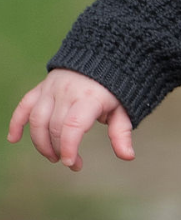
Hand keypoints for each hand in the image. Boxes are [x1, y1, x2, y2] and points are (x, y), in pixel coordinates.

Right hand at [7, 70, 133, 171]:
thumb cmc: (115, 88)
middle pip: (54, 126)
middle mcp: (66, 91)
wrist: (102, 55)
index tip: (72, 163)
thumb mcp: (123, 109)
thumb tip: (128, 156)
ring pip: (37, 119)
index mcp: (88, 98)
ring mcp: (51, 88)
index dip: (68, 147)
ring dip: (40, 142)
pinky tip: (13, 139)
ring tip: (52, 157)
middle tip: (72, 164)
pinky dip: (17, 122)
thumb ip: (122, 132)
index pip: (72, 126)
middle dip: (59, 150)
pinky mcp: (42, 87)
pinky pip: (25, 104)